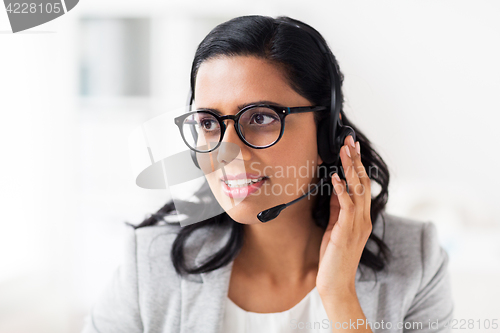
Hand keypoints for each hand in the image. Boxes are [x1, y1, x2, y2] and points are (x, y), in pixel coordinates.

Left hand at [316, 135, 372, 301]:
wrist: (335, 284)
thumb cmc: (335, 258)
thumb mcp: (336, 228)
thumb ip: (338, 209)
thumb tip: (336, 188)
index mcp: (361, 217)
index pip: (362, 185)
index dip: (357, 165)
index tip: (352, 148)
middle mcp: (363, 218)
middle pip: (363, 183)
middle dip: (355, 160)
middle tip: (349, 141)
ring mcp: (356, 225)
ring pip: (358, 191)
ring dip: (350, 169)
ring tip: (344, 151)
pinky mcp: (346, 231)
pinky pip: (346, 206)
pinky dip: (342, 190)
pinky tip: (335, 177)